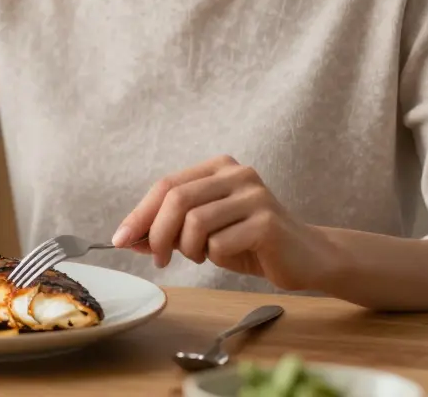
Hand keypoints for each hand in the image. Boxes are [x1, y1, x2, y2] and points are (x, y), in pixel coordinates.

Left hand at [111, 155, 339, 291]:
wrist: (307, 257)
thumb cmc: (250, 243)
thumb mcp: (204, 231)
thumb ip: (169, 228)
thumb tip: (127, 237)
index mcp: (218, 168)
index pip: (166, 185)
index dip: (139, 214)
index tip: (120, 239)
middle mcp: (236, 174)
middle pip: (176, 199)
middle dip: (157, 234)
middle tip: (159, 259)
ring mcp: (254, 195)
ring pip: (195, 222)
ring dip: (189, 248)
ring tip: (202, 256)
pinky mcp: (267, 222)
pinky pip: (220, 243)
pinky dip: (216, 257)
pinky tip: (230, 257)